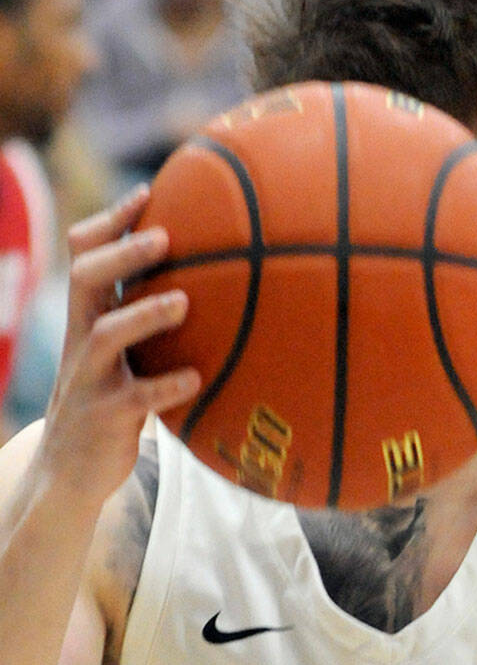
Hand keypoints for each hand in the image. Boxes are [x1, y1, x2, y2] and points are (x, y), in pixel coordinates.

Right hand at [34, 186, 200, 508]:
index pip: (86, 255)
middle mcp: (83, 341)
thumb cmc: (113, 399)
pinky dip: (168, 386)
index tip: (149, 191)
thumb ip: (150, 318)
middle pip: (86, 280)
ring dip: (146, 314)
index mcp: (89, 318)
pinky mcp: (106, 418)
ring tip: (185, 301)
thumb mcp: (123, 354)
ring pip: (107, 336)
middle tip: (165, 235)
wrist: (69, 473)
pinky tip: (197, 378)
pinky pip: (137, 399)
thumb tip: (219, 275)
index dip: (112, 222)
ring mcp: (91, 379)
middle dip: (123, 253)